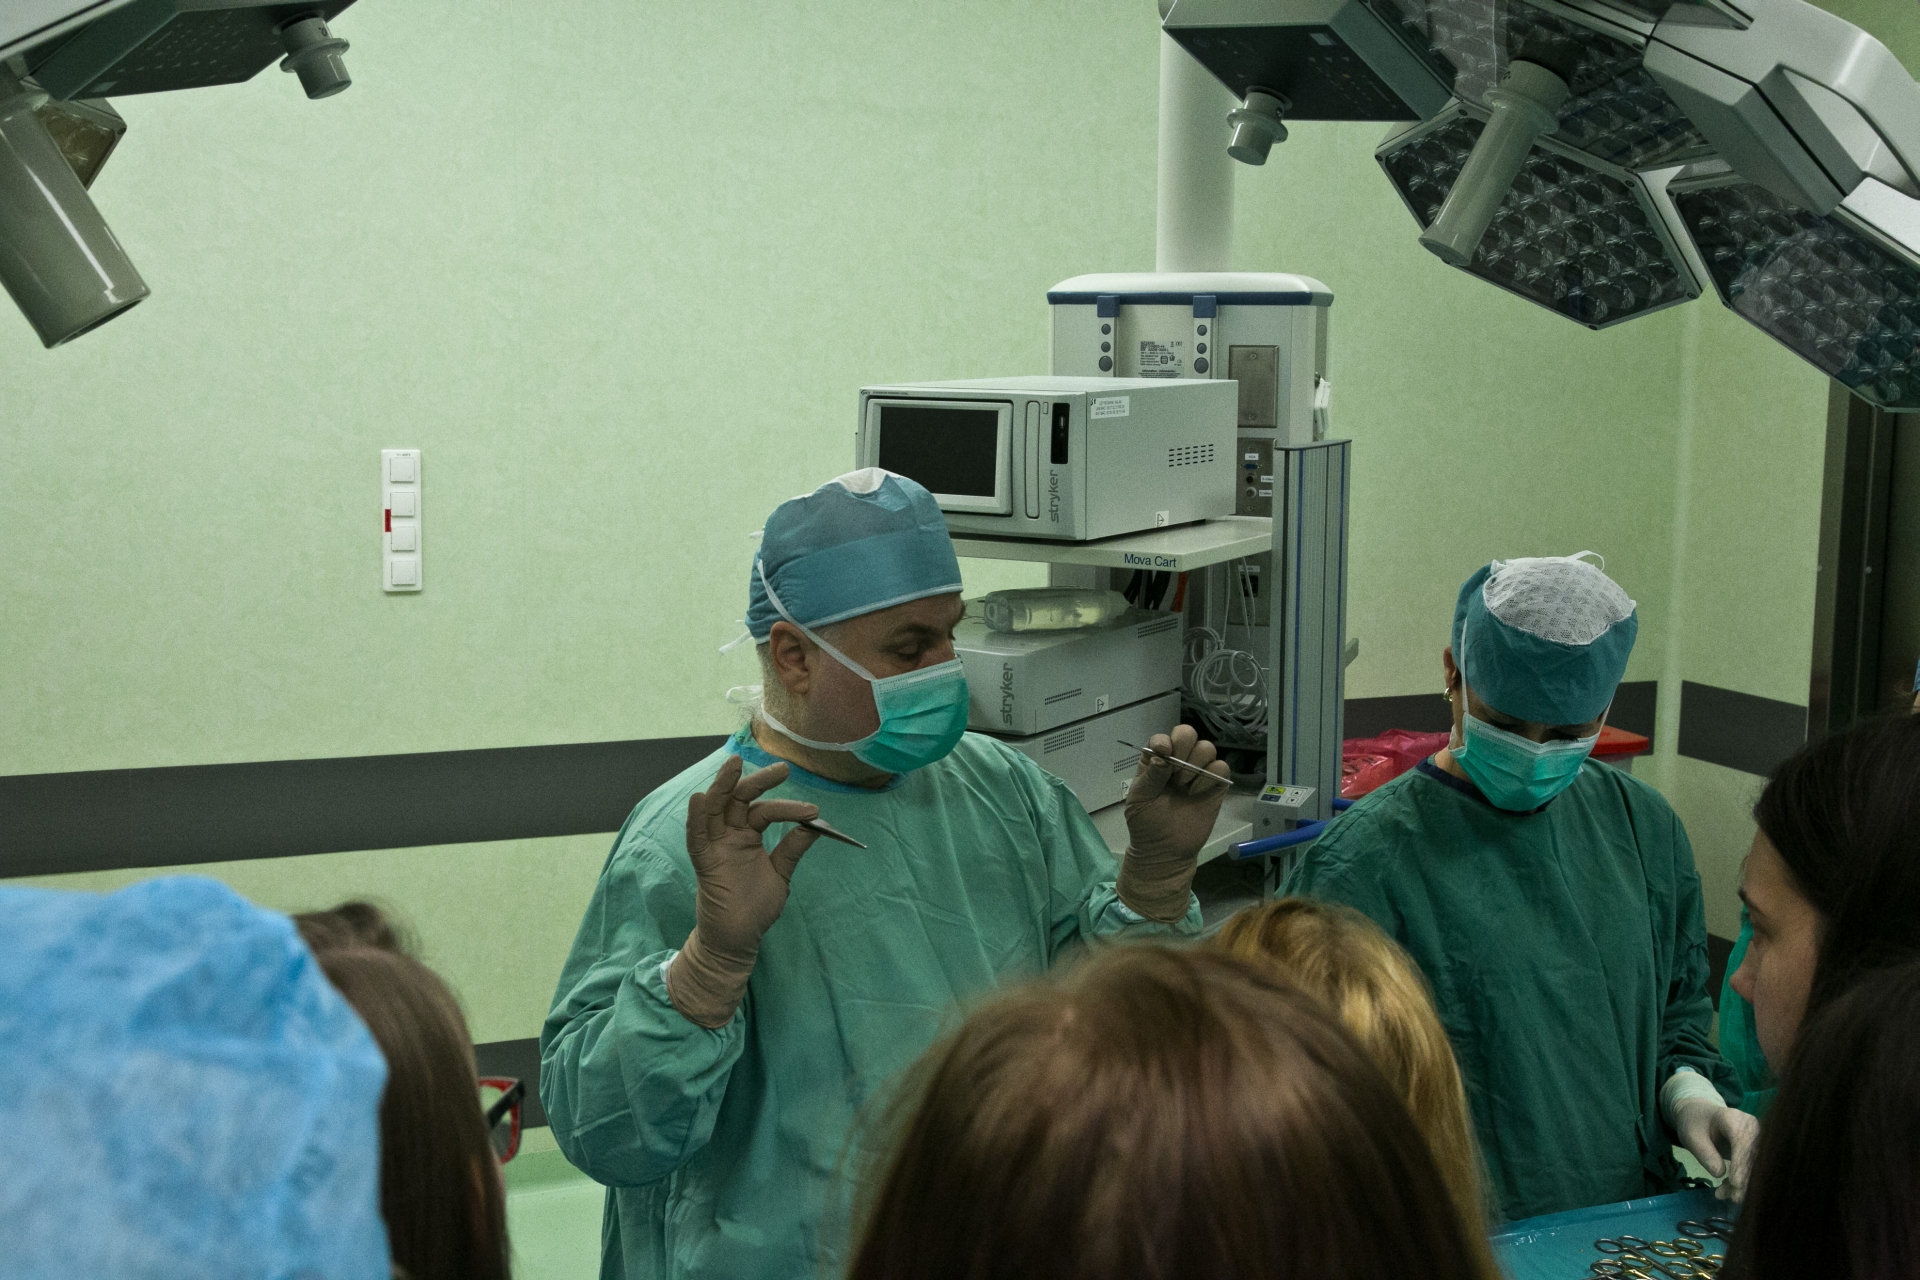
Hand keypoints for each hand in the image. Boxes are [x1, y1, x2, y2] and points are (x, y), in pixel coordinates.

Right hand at [666, 756, 820, 1027]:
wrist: (739, 939)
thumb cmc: (756, 907)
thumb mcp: (780, 874)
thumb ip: (792, 850)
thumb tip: (815, 826)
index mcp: (747, 835)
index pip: (765, 811)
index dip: (788, 808)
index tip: (814, 813)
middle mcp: (729, 835)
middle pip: (738, 800)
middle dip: (757, 782)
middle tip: (782, 769)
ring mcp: (715, 847)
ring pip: (714, 810)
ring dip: (722, 786)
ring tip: (734, 764)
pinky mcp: (704, 863)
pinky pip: (696, 838)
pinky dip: (697, 818)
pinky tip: (700, 799)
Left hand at [1117, 725, 1230, 921]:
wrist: (1165, 851)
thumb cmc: (1146, 824)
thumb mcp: (1139, 800)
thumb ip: (1150, 776)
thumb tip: (1163, 757)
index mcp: (1156, 761)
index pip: (1163, 738)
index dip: (1165, 741)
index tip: (1164, 753)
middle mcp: (1178, 761)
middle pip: (1189, 734)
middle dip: (1184, 746)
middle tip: (1176, 772)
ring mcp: (1198, 773)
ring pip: (1207, 747)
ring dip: (1196, 763)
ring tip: (1184, 786)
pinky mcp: (1216, 786)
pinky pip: (1222, 767)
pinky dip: (1211, 776)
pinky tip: (1197, 793)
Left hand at [1671, 1094, 1759, 1202]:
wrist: (1702, 1117)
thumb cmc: (1696, 1124)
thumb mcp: (1692, 1136)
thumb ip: (1705, 1153)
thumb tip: (1719, 1173)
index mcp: (1736, 1119)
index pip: (1744, 1144)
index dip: (1741, 1164)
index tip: (1736, 1184)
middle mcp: (1754, 1129)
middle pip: (1755, 1159)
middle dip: (1745, 1180)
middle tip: (1733, 1198)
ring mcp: (1760, 1141)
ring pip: (1757, 1168)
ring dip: (1743, 1185)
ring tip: (1721, 1194)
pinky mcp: (1759, 1153)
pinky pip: (1755, 1170)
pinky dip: (1743, 1182)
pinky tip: (1726, 1190)